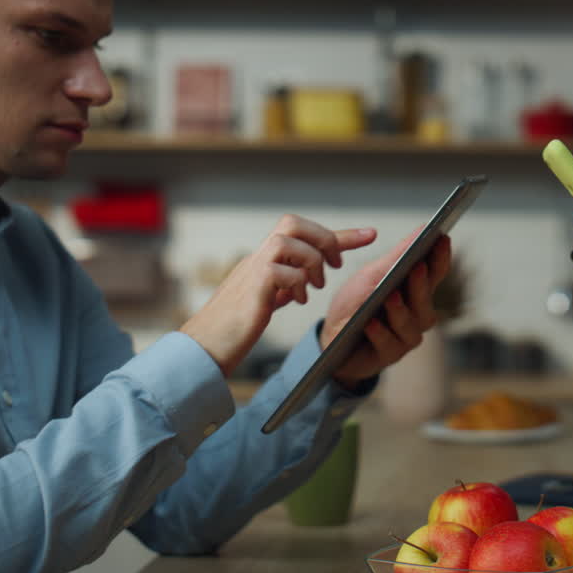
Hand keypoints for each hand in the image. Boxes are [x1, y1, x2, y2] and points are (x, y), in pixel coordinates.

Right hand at [181, 215, 377, 376]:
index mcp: (263, 261)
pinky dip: (297, 282)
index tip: (370, 234)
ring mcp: (252, 271)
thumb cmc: (232, 331)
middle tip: (336, 264)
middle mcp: (256, 259)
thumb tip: (301, 283)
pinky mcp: (252, 289)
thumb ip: (281, 288)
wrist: (203, 350)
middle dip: (323, 238)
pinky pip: (282, 269)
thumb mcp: (265, 302)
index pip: (302, 235)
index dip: (340, 234)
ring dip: (311, 261)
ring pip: (288, 240)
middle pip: (292, 223)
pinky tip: (297, 300)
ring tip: (314, 287)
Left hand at [320, 230, 452, 385]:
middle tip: (417, 266)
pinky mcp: (388, 355)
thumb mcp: (371, 276)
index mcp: (415, 292)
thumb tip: (422, 229)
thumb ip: (397, 256)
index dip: (441, 257)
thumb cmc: (354, 306)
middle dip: (421, 283)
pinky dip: (379, 333)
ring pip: (410, 324)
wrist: (331, 341)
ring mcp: (405, 337)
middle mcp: (416, 316)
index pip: (435, 273)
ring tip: (390, 296)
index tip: (442, 238)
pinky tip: (370, 324)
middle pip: (425, 300)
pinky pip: (388, 344)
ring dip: (400, 310)